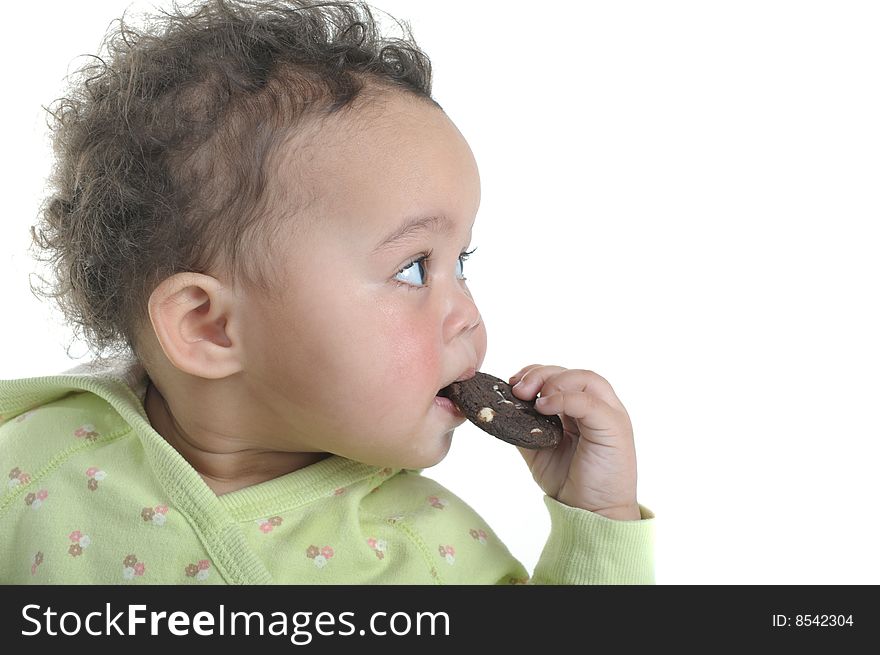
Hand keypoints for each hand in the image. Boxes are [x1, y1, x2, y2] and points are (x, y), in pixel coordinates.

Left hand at [509, 365, 639, 519]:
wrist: (591, 514)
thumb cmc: (569, 482)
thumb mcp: (538, 449)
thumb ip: (525, 426)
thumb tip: (502, 409)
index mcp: (582, 409)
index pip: (562, 376)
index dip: (536, 373)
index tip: (512, 384)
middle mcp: (600, 407)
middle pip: (573, 373)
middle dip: (541, 374)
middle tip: (518, 389)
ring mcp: (611, 415)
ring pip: (586, 379)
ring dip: (555, 382)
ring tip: (534, 399)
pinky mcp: (615, 427)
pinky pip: (591, 402)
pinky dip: (566, 398)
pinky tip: (544, 406)